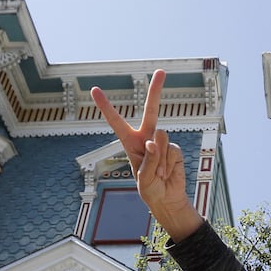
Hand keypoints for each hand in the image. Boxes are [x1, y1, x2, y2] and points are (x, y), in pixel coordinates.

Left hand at [91, 69, 202, 240]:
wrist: (167, 199)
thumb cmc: (150, 189)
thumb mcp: (143, 179)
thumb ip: (148, 160)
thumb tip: (155, 140)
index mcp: (130, 142)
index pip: (116, 122)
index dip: (106, 106)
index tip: (95, 90)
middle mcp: (146, 137)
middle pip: (152, 110)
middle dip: (156, 90)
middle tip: (162, 71)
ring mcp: (162, 142)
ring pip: (161, 139)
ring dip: (159, 161)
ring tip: (158, 174)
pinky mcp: (174, 149)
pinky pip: (171, 151)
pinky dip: (168, 165)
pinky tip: (167, 173)